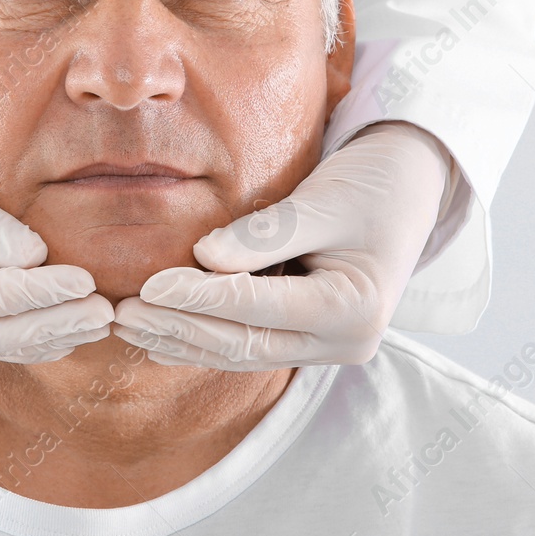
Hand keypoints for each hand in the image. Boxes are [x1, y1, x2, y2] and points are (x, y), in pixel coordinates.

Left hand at [112, 121, 452, 369]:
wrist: (411, 185)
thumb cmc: (372, 183)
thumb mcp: (323, 199)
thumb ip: (266, 234)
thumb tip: (203, 258)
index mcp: (355, 310)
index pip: (259, 308)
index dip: (200, 298)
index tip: (149, 284)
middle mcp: (344, 342)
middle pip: (245, 342)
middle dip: (179, 328)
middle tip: (123, 312)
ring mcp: (327, 346)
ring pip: (241, 352)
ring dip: (181, 340)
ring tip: (127, 324)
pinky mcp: (309, 338)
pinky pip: (249, 345)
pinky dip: (203, 340)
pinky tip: (159, 340)